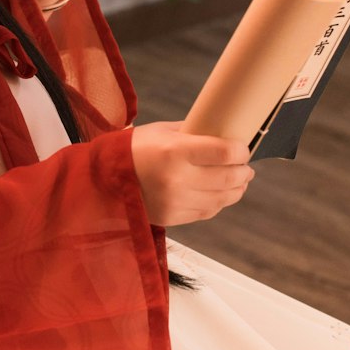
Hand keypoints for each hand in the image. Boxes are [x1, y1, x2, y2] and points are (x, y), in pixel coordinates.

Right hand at [129, 120, 253, 226]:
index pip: (224, 153)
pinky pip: (207, 211)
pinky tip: (220, 194)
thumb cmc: (136, 148)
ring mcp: (175, 201)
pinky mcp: (172, 217)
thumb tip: (223, 134)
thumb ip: (193, 133)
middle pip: (228, 178)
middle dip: (243, 171)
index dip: (241, 151)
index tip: (243, 149)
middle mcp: (177, 178)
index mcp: (175, 151)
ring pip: (222, 199)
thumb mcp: (163, 131)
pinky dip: (219, 202)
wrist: (104, 176)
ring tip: (239, 181)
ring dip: (237, 189)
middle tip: (245, 166)